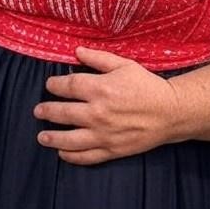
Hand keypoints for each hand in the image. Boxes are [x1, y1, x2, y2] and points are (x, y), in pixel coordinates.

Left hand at [33, 47, 182, 164]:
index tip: (50, 85)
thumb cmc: (147, 86)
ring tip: (42, 136)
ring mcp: (104, 134)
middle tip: (38, 110)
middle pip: (63, 112)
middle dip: (47, 111)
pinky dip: (71, 156)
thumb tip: (76, 51)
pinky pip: (86, 156)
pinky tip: (62, 153)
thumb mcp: (124, 65)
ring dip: (52, 137)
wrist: (171, 113)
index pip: (68, 86)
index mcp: (101, 88)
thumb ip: (98, 58)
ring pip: (70, 139)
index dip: (55, 84)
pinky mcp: (112, 150)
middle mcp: (98, 113)